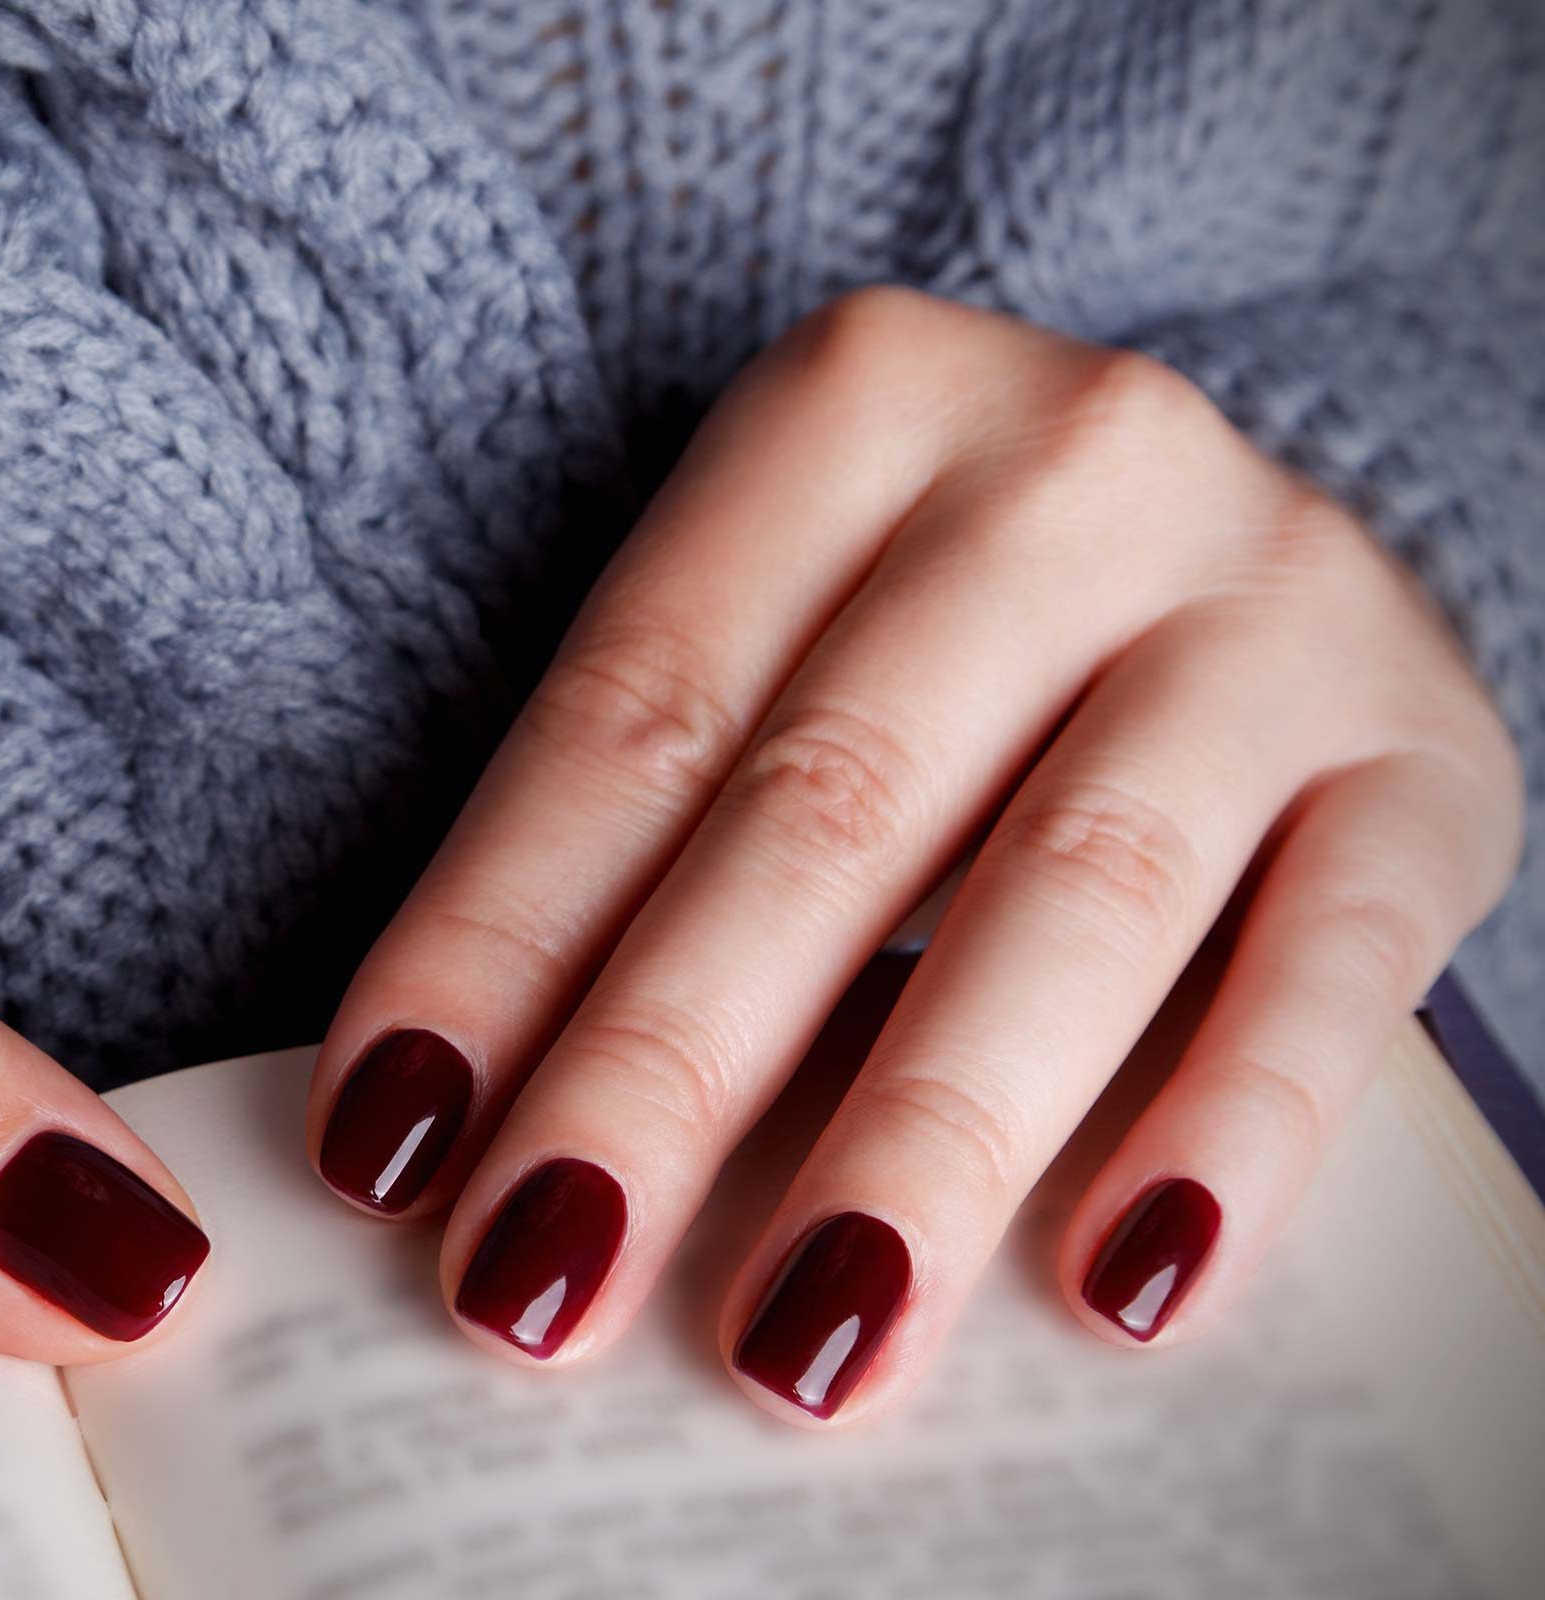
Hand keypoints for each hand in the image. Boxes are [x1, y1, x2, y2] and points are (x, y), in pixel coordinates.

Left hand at [304, 289, 1521, 1424]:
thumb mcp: (781, 647)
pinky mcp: (1430, 754)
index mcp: (852, 408)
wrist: (1239, 547)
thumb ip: (655, 831)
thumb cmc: (938, 633)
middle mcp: (1073, 465)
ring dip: (918, 1139)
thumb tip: (470, 1135)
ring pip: (1069, 890)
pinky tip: (1116, 1289)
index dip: (496, 940)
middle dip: (663, 1068)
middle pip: (825, 802)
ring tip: (799, 1346)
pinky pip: (1331, 961)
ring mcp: (1273, 600)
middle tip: (534, 1280)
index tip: (385, 1150)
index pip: (634, 711)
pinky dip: (1223, 1128)